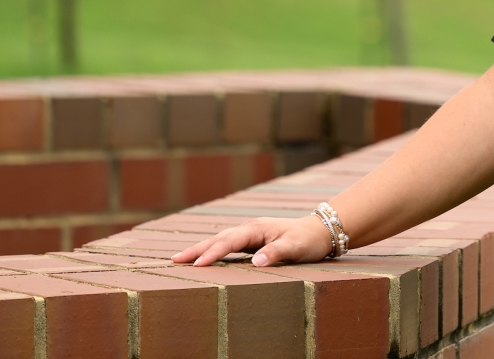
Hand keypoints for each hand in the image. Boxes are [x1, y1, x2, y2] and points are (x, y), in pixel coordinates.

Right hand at [171, 215, 333, 266]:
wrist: (318, 231)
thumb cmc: (307, 241)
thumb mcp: (295, 248)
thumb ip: (275, 254)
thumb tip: (256, 262)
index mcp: (256, 228)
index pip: (229, 242)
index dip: (212, 253)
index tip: (196, 264)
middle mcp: (249, 229)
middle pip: (218, 238)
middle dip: (196, 249)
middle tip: (174, 260)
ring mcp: (249, 234)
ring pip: (220, 240)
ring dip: (200, 249)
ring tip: (180, 259)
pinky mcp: (251, 241)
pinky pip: (226, 245)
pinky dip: (212, 250)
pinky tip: (202, 258)